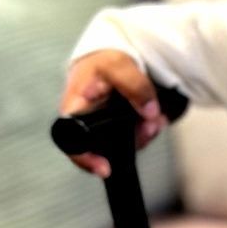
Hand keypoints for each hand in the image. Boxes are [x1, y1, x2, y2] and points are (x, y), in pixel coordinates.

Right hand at [59, 50, 164, 178]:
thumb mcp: (117, 65)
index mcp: (73, 108)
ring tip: (154, 118)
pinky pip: (136, 139)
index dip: (84, 158)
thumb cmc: (104, 63)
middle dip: (132, 141)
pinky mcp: (120, 129)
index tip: (105, 167)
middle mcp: (86, 124)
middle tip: (149, 127)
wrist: (112, 59)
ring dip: (144, 135)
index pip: (71, 142)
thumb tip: (150, 112)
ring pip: (125, 146)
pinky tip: (155, 118)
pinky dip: (149, 130)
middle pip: (105, 150)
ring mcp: (104, 129)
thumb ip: (133, 85)